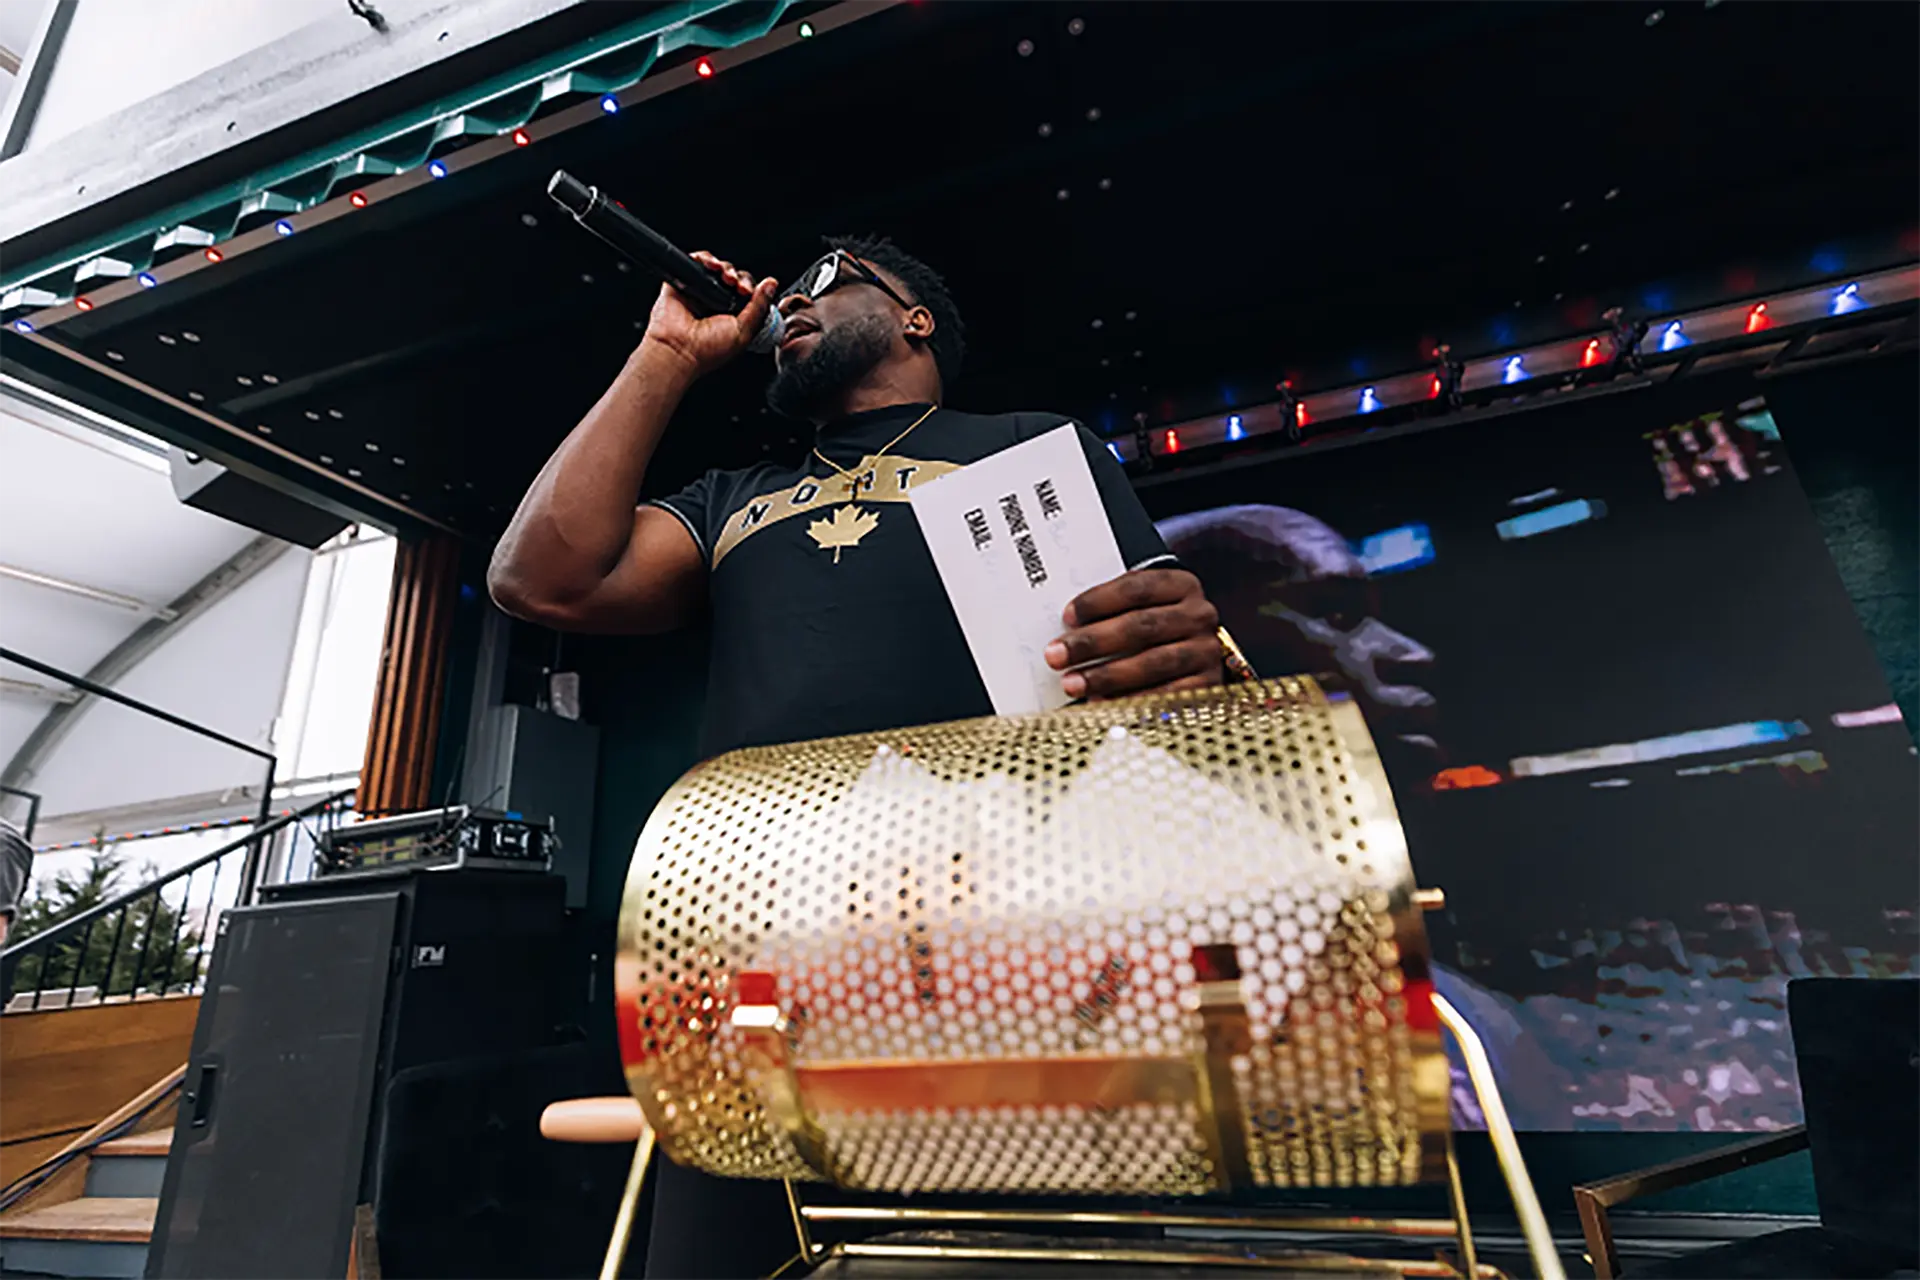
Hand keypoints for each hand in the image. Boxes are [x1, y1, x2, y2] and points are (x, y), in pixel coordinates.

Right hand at [637, 250, 778, 378]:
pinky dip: (705, 258)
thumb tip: (771, 284)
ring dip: (725, 267)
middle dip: (739, 277)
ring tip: (724, 276)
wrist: (679, 349)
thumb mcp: (745, 331)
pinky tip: (710, 266)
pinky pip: (696, 262)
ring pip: (717, 268)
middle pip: (734, 277)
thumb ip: (760, 306)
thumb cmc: (708, 350)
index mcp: (733, 316)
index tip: (748, 292)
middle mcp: (716, 304)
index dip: (751, 288)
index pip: (748, 292)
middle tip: (737, 286)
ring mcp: (700, 292)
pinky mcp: (682, 283)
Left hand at [1044, 567, 1223, 699]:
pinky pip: (1165, 695)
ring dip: (1106, 675)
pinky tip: (1103, 704)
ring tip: (1073, 684)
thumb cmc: (1154, 629)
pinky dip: (1131, 701)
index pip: (1137, 588)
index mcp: (1180, 585)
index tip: (1067, 617)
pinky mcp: (1207, 685)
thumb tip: (1065, 630)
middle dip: (1093, 642)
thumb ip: (1110, 612)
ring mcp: (1205, 651)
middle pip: (1141, 626)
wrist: (1196, 658)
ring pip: (1152, 662)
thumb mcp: (1139, 609)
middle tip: (1056, 655)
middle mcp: (1199, 615)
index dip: (1099, 601)